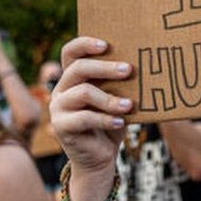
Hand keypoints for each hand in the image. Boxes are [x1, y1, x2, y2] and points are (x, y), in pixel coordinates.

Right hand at [50, 37, 132, 173]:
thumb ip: (121, 84)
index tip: (106, 44)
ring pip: (83, 92)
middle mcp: (61, 89)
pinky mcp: (61, 126)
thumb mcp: (117, 99)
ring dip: (109, 98)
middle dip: (105, 68)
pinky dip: (106, 119)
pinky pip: (84, 118)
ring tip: (129, 105)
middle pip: (78, 68)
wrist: (99, 157)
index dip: (85, 44)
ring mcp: (58, 107)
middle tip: (128, 70)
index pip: (71, 52)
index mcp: (73, 77)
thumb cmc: (112, 122)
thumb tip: (142, 65)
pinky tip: (121, 122)